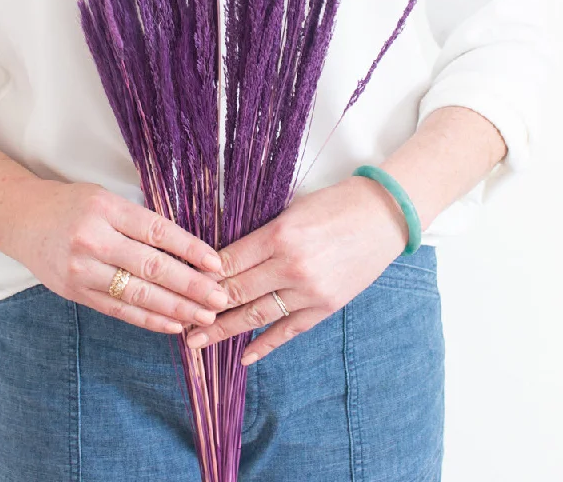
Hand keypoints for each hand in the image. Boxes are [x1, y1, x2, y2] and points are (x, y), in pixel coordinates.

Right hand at [0, 178, 229, 333]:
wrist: (22, 220)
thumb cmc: (71, 204)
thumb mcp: (106, 199)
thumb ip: (139, 221)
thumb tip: (187, 248)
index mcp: (105, 210)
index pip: (156, 231)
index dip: (189, 249)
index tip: (216, 264)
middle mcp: (93, 241)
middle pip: (150, 268)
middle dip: (190, 286)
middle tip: (220, 298)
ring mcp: (82, 271)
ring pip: (137, 294)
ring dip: (176, 308)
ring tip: (205, 316)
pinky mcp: (76, 293)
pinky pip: (119, 309)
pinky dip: (149, 319)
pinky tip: (173, 324)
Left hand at [184, 174, 409, 363]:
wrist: (384, 214)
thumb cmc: (336, 203)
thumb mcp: (291, 209)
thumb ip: (260, 235)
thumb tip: (224, 255)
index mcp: (279, 234)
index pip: (228, 261)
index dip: (201, 275)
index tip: (181, 283)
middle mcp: (291, 266)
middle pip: (235, 291)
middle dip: (203, 306)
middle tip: (178, 317)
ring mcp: (310, 291)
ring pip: (256, 316)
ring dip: (224, 329)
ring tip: (196, 341)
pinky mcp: (326, 306)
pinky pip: (289, 331)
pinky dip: (265, 345)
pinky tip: (243, 357)